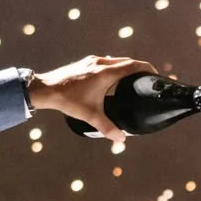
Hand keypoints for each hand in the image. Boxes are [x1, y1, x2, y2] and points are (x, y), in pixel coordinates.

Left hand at [28, 54, 154, 147]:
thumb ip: (107, 127)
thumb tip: (121, 139)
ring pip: (115, 60)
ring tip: (131, 79)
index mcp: (106, 72)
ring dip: (125, 67)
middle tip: (146, 79)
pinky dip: (113, 68)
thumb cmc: (68, 100)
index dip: (147, 68)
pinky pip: (105, 62)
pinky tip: (111, 80)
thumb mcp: (90, 115)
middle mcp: (101, 63)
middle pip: (126, 61)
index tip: (155, 74)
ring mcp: (92, 61)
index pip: (133, 65)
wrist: (45, 89)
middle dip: (138, 68)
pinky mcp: (85, 63)